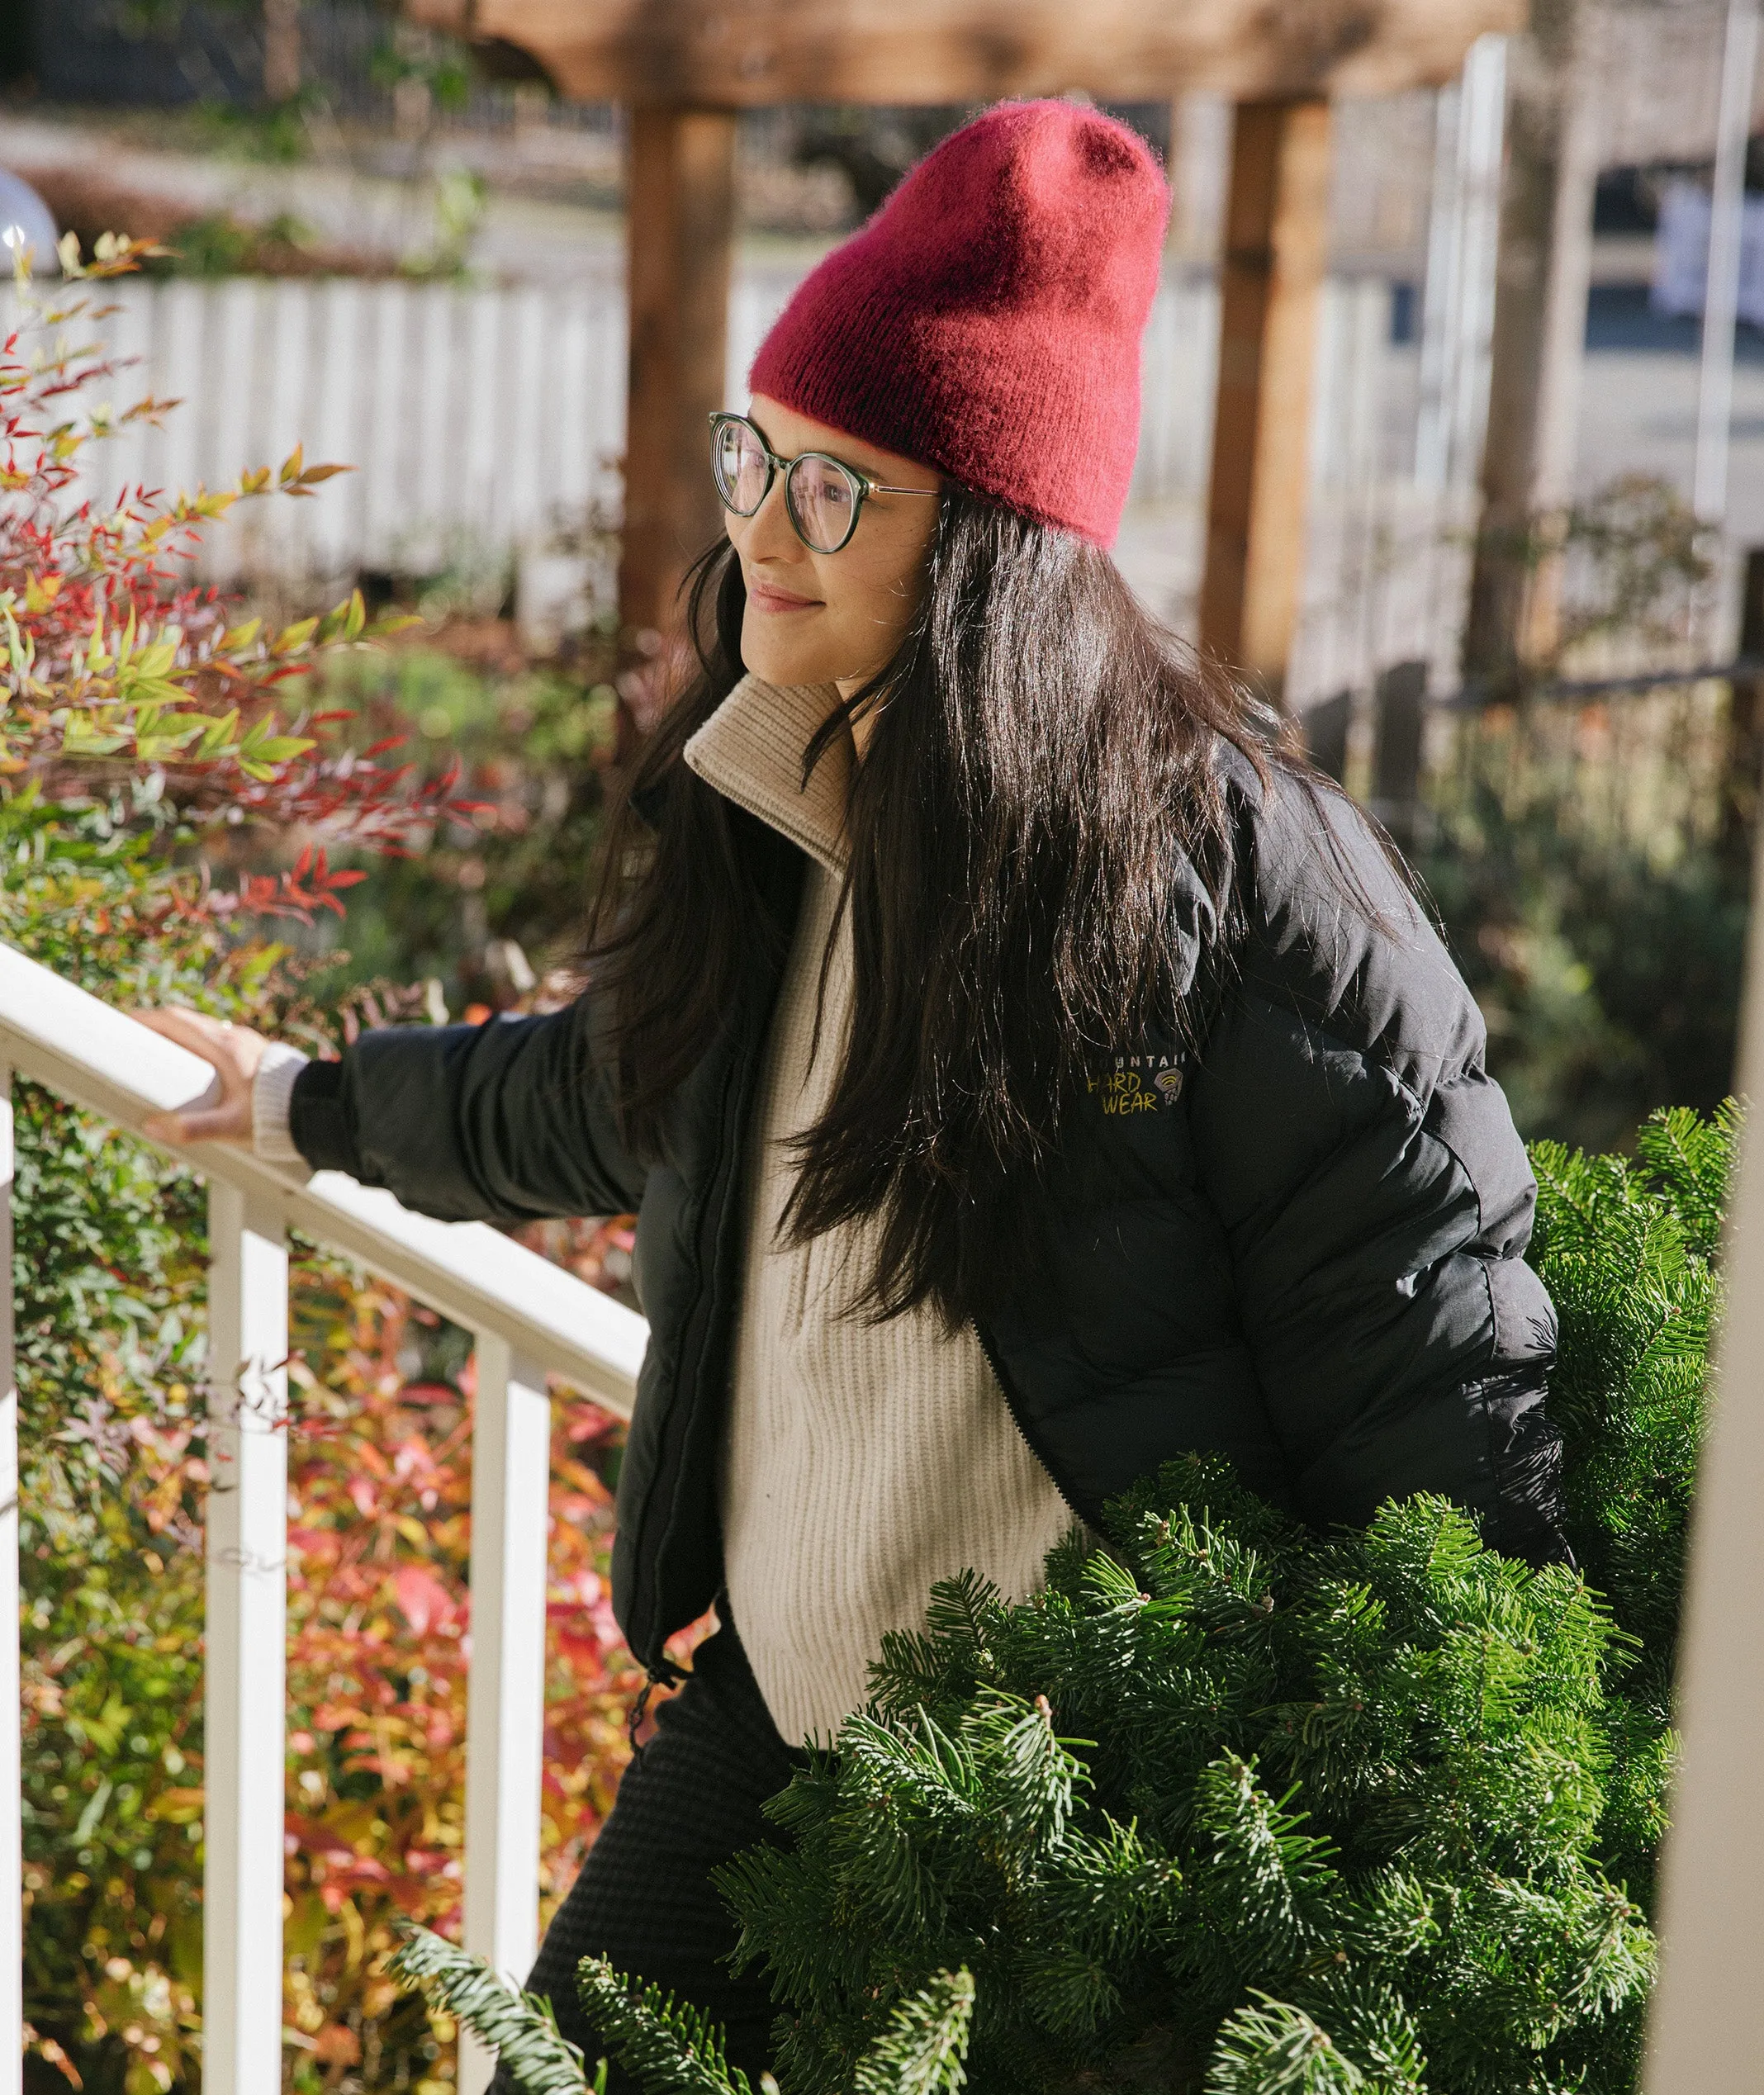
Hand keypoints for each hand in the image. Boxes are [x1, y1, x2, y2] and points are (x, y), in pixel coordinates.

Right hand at [131, 1008, 270, 1145]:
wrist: (319, 1109)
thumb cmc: (276, 1117)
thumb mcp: (231, 1126)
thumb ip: (192, 1129)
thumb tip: (150, 1126)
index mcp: (224, 1046)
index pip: (175, 1020)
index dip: (145, 1020)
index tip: (121, 1025)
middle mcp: (234, 1037)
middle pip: (185, 1021)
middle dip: (155, 1028)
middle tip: (131, 1043)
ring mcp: (246, 1042)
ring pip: (203, 1029)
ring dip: (177, 1037)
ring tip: (155, 1057)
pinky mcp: (255, 1053)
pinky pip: (217, 1040)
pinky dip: (196, 1046)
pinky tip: (191, 1068)